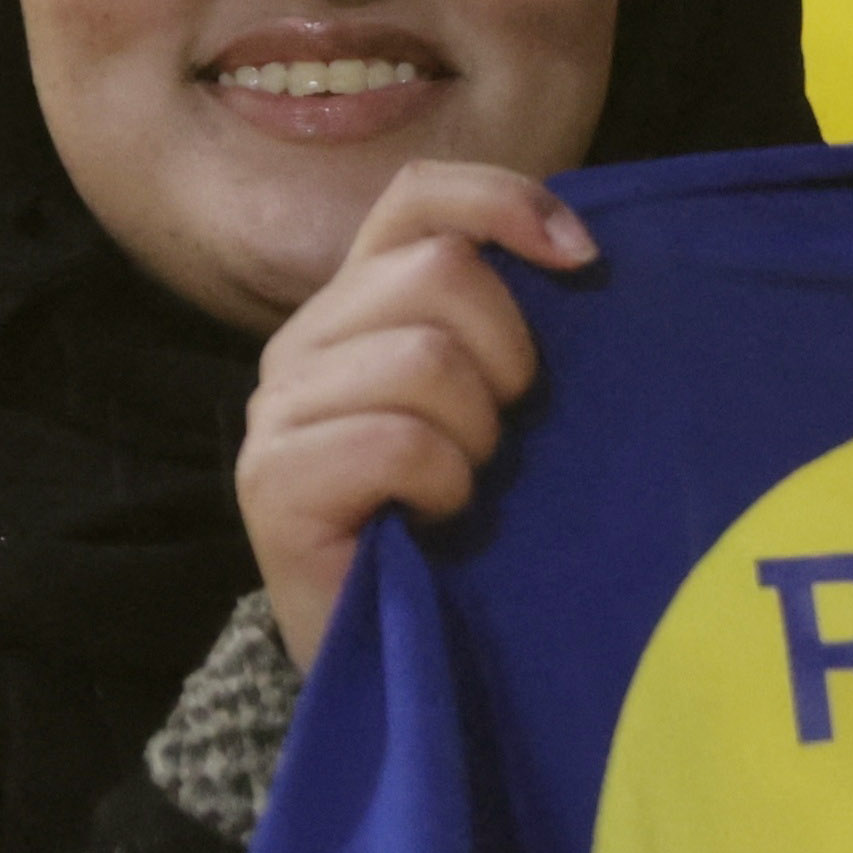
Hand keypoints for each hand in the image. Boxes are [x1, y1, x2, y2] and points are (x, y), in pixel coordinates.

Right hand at [238, 161, 595, 670]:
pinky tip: (433, 518)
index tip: (583, 261)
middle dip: (508, 358)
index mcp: (359, 304)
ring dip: (474, 435)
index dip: (505, 203)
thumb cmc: (462, 529)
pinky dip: (443, 483)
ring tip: (462, 486)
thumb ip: (514, 325)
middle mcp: (304, 340)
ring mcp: (276, 408)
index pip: (418, 196)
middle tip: (502, 438)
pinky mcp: (269, 481)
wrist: (394, 656)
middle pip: (438, 271)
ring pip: (422, 357)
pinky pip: (396, 440)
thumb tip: (583, 251)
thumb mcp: (500, 407)